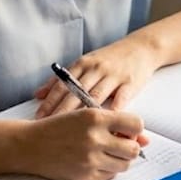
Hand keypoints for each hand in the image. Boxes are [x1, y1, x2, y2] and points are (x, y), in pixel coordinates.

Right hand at [9, 108, 149, 179]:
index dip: (135, 129)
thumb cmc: (57, 127)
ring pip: (124, 164)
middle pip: (133, 149)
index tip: (128, 131)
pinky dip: (107, 169)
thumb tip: (145, 139)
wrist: (30, 145)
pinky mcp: (85, 176)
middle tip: (118, 144)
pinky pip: (110, 175)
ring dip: (119, 159)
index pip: (136, 124)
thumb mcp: (85, 115)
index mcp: (95, 117)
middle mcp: (94, 138)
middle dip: (130, 147)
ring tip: (105, 152)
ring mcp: (90, 159)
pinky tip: (95, 160)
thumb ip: (116, 124)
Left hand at [34, 38, 161, 116]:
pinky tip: (106, 123)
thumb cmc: (110, 59)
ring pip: (95, 96)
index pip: (62, 85)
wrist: (141, 48)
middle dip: (61, 111)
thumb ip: (62, 80)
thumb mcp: (85, 64)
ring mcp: (113, 75)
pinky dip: (113, 111)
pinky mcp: (130, 82)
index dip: (50, 101)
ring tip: (74, 131)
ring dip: (84, 114)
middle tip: (50, 127)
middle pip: (76, 93)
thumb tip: (38, 94)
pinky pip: (120, 98)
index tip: (39, 117)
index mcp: (83, 64)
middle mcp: (96, 68)